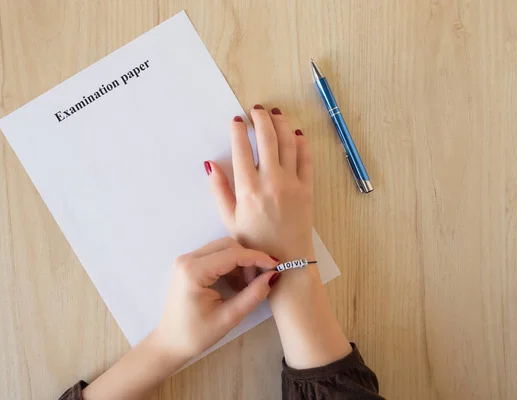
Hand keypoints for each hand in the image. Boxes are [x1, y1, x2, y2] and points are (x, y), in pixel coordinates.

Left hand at [153, 237, 279, 363]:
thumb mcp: (229, 317)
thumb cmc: (196, 334)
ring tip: (249, 285)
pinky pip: (216, 255)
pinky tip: (237, 283)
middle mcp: (187, 259)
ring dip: (240, 261)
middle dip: (249, 259)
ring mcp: (186, 260)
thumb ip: (252, 295)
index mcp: (193, 271)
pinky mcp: (189, 264)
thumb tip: (273, 276)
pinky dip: (231, 264)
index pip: (232, 254)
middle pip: (227, 245)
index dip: (257, 258)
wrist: (170, 342)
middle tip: (261, 278)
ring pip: (222, 247)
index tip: (276, 265)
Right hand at [205, 106, 313, 260]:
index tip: (236, 120)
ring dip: (282, 124)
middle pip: (267, 139)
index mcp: (248, 189)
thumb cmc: (255, 242)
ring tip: (276, 113)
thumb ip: (219, 190)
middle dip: (261, 119)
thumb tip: (210, 164)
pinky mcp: (307, 188)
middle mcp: (271, 181)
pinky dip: (302, 143)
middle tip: (257, 109)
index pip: (242, 149)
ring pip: (288, 143)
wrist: (287, 260)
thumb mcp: (230, 219)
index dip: (238, 130)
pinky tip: (297, 134)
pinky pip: (307, 159)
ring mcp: (292, 184)